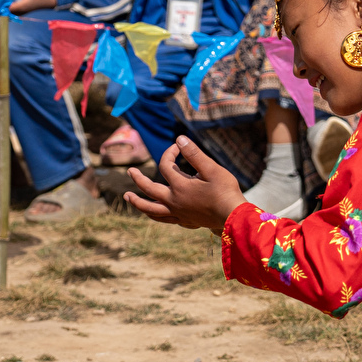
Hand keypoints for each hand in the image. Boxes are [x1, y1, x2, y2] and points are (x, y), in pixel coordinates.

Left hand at [124, 137, 245, 231]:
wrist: (233, 217)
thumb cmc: (225, 192)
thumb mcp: (212, 169)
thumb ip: (194, 154)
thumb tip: (179, 139)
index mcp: (180, 186)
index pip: (166, 166)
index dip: (169, 153)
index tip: (178, 146)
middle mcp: (174, 201)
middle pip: (149, 189)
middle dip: (138, 179)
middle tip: (130, 171)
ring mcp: (178, 214)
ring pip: (151, 210)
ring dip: (138, 202)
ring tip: (128, 197)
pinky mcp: (184, 222)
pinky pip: (163, 219)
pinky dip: (155, 214)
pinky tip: (154, 212)